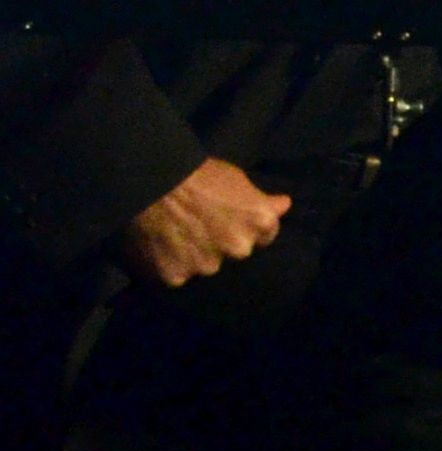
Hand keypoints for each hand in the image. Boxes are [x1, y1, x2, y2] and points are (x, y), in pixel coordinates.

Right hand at [116, 159, 287, 288]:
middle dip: (221, 243)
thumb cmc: (195, 173)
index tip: (227, 219)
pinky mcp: (176, 277)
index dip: (244, 228)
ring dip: (194, 256)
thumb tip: (284, 205)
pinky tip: (158, 247)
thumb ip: (261, 199)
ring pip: (204, 266)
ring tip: (174, 235)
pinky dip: (168, 265)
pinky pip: (175, 276)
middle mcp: (240, 248)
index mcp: (260, 223)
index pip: (264, 236)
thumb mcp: (235, 179)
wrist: (149, 181)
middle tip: (197, 226)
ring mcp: (208, 265)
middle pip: (235, 253)